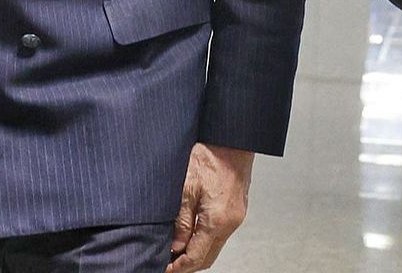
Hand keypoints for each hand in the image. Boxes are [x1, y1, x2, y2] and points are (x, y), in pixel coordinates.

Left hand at [167, 143, 252, 272]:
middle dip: (187, 265)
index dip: (178, 267)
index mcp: (216, 220)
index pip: (196, 257)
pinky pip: (220, 235)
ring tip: (176, 250)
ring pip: (215, 247)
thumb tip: (175, 246)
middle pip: (207, 258)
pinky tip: (191, 234)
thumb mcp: (186, 188)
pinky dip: (205, 240)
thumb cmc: (208, 157)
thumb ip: (181, 221)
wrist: (232, 140)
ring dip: (196, 253)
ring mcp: (236, 218)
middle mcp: (229, 223)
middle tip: (168, 264)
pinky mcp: (237, 210)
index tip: (165, 269)